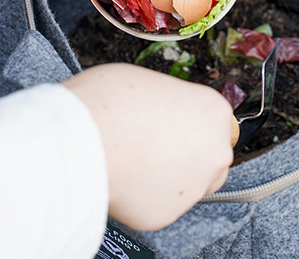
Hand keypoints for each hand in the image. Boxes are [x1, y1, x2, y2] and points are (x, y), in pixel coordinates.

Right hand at [63, 63, 233, 230]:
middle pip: (208, 157)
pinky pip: (157, 204)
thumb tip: (161, 114)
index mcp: (214, 111)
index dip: (187, 123)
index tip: (169, 125)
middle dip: (185, 155)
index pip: (213, 122)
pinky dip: (141, 195)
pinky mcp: (168, 214)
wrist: (83, 136)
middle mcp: (215, 151)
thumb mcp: (150, 83)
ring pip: (185, 185)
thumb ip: (169, 104)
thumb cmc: (112, 99)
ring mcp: (194, 186)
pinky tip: (122, 177)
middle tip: (152, 145)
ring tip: (132, 159)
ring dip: (166, 177)